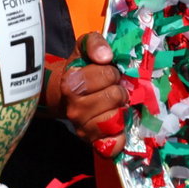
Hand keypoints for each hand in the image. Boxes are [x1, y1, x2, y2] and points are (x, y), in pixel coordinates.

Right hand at [45, 32, 126, 155]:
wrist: (67, 94)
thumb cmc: (82, 69)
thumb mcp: (84, 48)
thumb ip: (94, 43)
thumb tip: (105, 56)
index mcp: (71, 82)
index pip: (107, 75)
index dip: (112, 72)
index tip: (108, 73)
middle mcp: (74, 107)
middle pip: (114, 97)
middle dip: (119, 89)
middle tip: (112, 88)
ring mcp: (82, 127)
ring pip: (115, 119)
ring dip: (121, 109)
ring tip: (115, 103)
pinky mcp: (92, 142)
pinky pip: (112, 143)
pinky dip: (120, 136)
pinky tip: (119, 125)